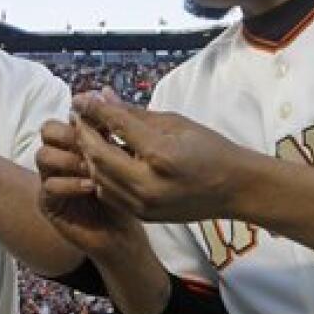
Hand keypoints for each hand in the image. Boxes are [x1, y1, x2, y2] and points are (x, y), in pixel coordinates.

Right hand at [36, 117, 145, 261]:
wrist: (122, 233)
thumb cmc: (125, 195)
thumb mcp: (123, 159)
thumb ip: (112, 133)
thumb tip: (106, 94)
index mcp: (74, 144)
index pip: (66, 118)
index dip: (83, 118)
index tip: (105, 125)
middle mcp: (59, 158)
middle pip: (48, 130)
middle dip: (70, 134)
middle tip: (92, 144)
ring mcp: (49, 179)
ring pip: (43, 155)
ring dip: (69, 158)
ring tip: (93, 167)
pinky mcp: (48, 203)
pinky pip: (49, 186)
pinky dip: (70, 184)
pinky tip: (92, 187)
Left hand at [71, 88, 242, 221]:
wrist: (235, 189)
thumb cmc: (211, 150)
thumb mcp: (175, 123)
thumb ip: (135, 114)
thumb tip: (104, 97)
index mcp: (162, 155)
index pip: (117, 126)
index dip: (95, 110)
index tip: (81, 98)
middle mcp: (149, 184)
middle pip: (99, 156)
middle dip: (84, 134)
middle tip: (78, 116)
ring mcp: (144, 204)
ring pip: (98, 178)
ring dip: (89, 155)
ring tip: (88, 135)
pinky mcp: (143, 216)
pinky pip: (109, 194)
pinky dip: (100, 175)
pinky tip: (103, 159)